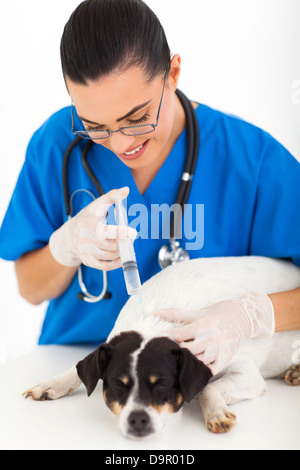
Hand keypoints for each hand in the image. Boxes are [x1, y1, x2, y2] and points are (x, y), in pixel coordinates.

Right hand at [49, 187, 136, 270]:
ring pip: (109, 256)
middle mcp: (84, 239)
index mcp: (88, 224)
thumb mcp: (98, 204)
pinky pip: (104, 266)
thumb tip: (126, 190)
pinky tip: (121, 256)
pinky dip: (116, 263)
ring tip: (125, 244)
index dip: (120, 233)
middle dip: (124, 243)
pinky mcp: (87, 261)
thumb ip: (113, 196)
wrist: (70, 234)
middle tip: (131, 237)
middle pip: (110, 246)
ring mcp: (85, 251)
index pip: (104, 232)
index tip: (133, 233)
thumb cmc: (89, 217)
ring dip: (121, 252)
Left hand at [156, 292, 274, 374]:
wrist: (245, 317)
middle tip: (163, 354)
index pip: (182, 334)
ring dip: (187, 362)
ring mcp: (220, 350)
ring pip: (199, 361)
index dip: (167, 337)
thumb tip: (156, 312)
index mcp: (205, 324)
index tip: (154, 338)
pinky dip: (201, 371)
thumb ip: (177, 314)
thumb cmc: (218, 312)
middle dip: (176, 352)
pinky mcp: (226, 358)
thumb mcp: (199, 311)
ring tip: (174, 363)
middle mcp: (213, 338)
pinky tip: (191, 371)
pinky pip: (211, 369)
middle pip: (189, 350)